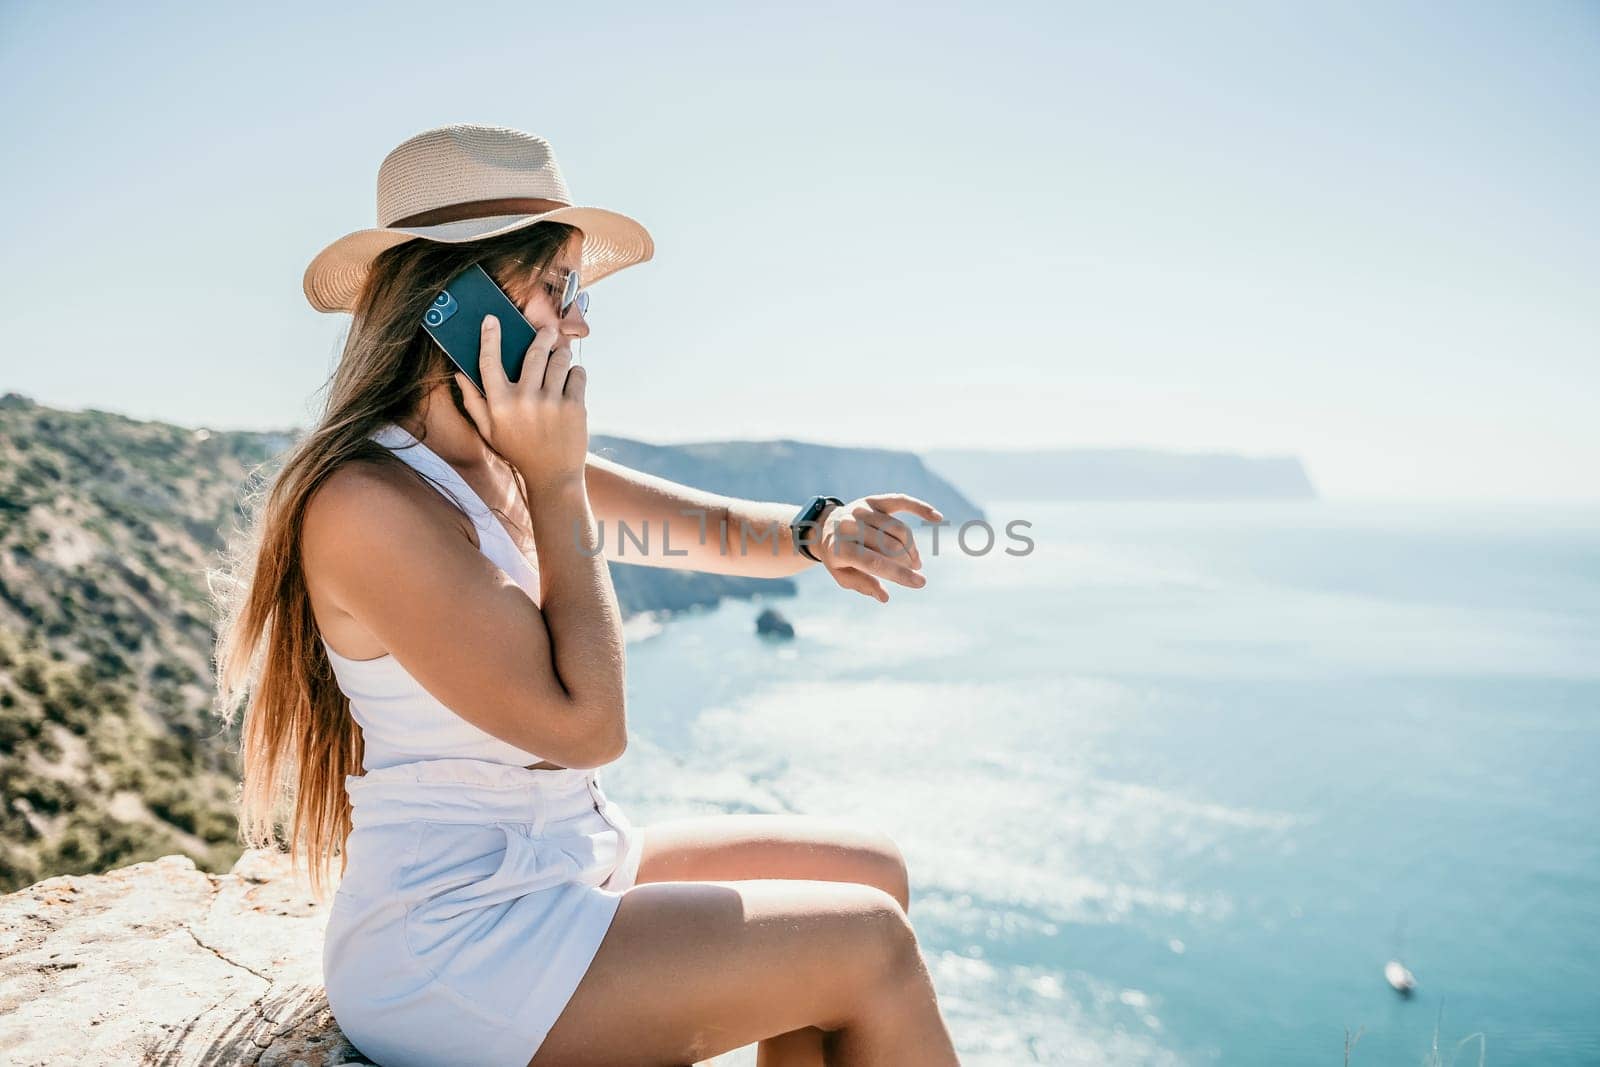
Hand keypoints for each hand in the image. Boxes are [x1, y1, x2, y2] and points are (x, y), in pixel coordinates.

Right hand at [456, 314, 587, 493]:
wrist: (553, 476)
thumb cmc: (519, 451)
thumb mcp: (489, 431)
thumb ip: (473, 402)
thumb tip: (459, 373)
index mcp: (499, 404)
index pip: (489, 362)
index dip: (489, 337)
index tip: (492, 319)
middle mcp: (524, 400)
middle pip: (534, 352)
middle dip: (543, 335)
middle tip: (548, 330)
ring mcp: (551, 402)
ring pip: (559, 360)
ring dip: (561, 354)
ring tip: (560, 358)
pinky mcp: (575, 406)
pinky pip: (578, 374)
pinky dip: (576, 372)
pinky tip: (571, 380)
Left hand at [811, 494, 943, 602]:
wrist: (824, 527)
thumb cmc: (837, 556)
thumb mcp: (842, 575)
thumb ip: (863, 585)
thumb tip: (885, 597)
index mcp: (840, 547)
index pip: (875, 562)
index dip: (900, 574)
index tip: (920, 583)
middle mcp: (850, 525)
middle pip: (890, 546)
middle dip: (906, 562)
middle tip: (914, 571)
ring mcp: (862, 510)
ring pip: (898, 529)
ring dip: (912, 548)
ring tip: (914, 561)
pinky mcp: (872, 500)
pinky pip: (901, 501)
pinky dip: (920, 508)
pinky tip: (937, 517)